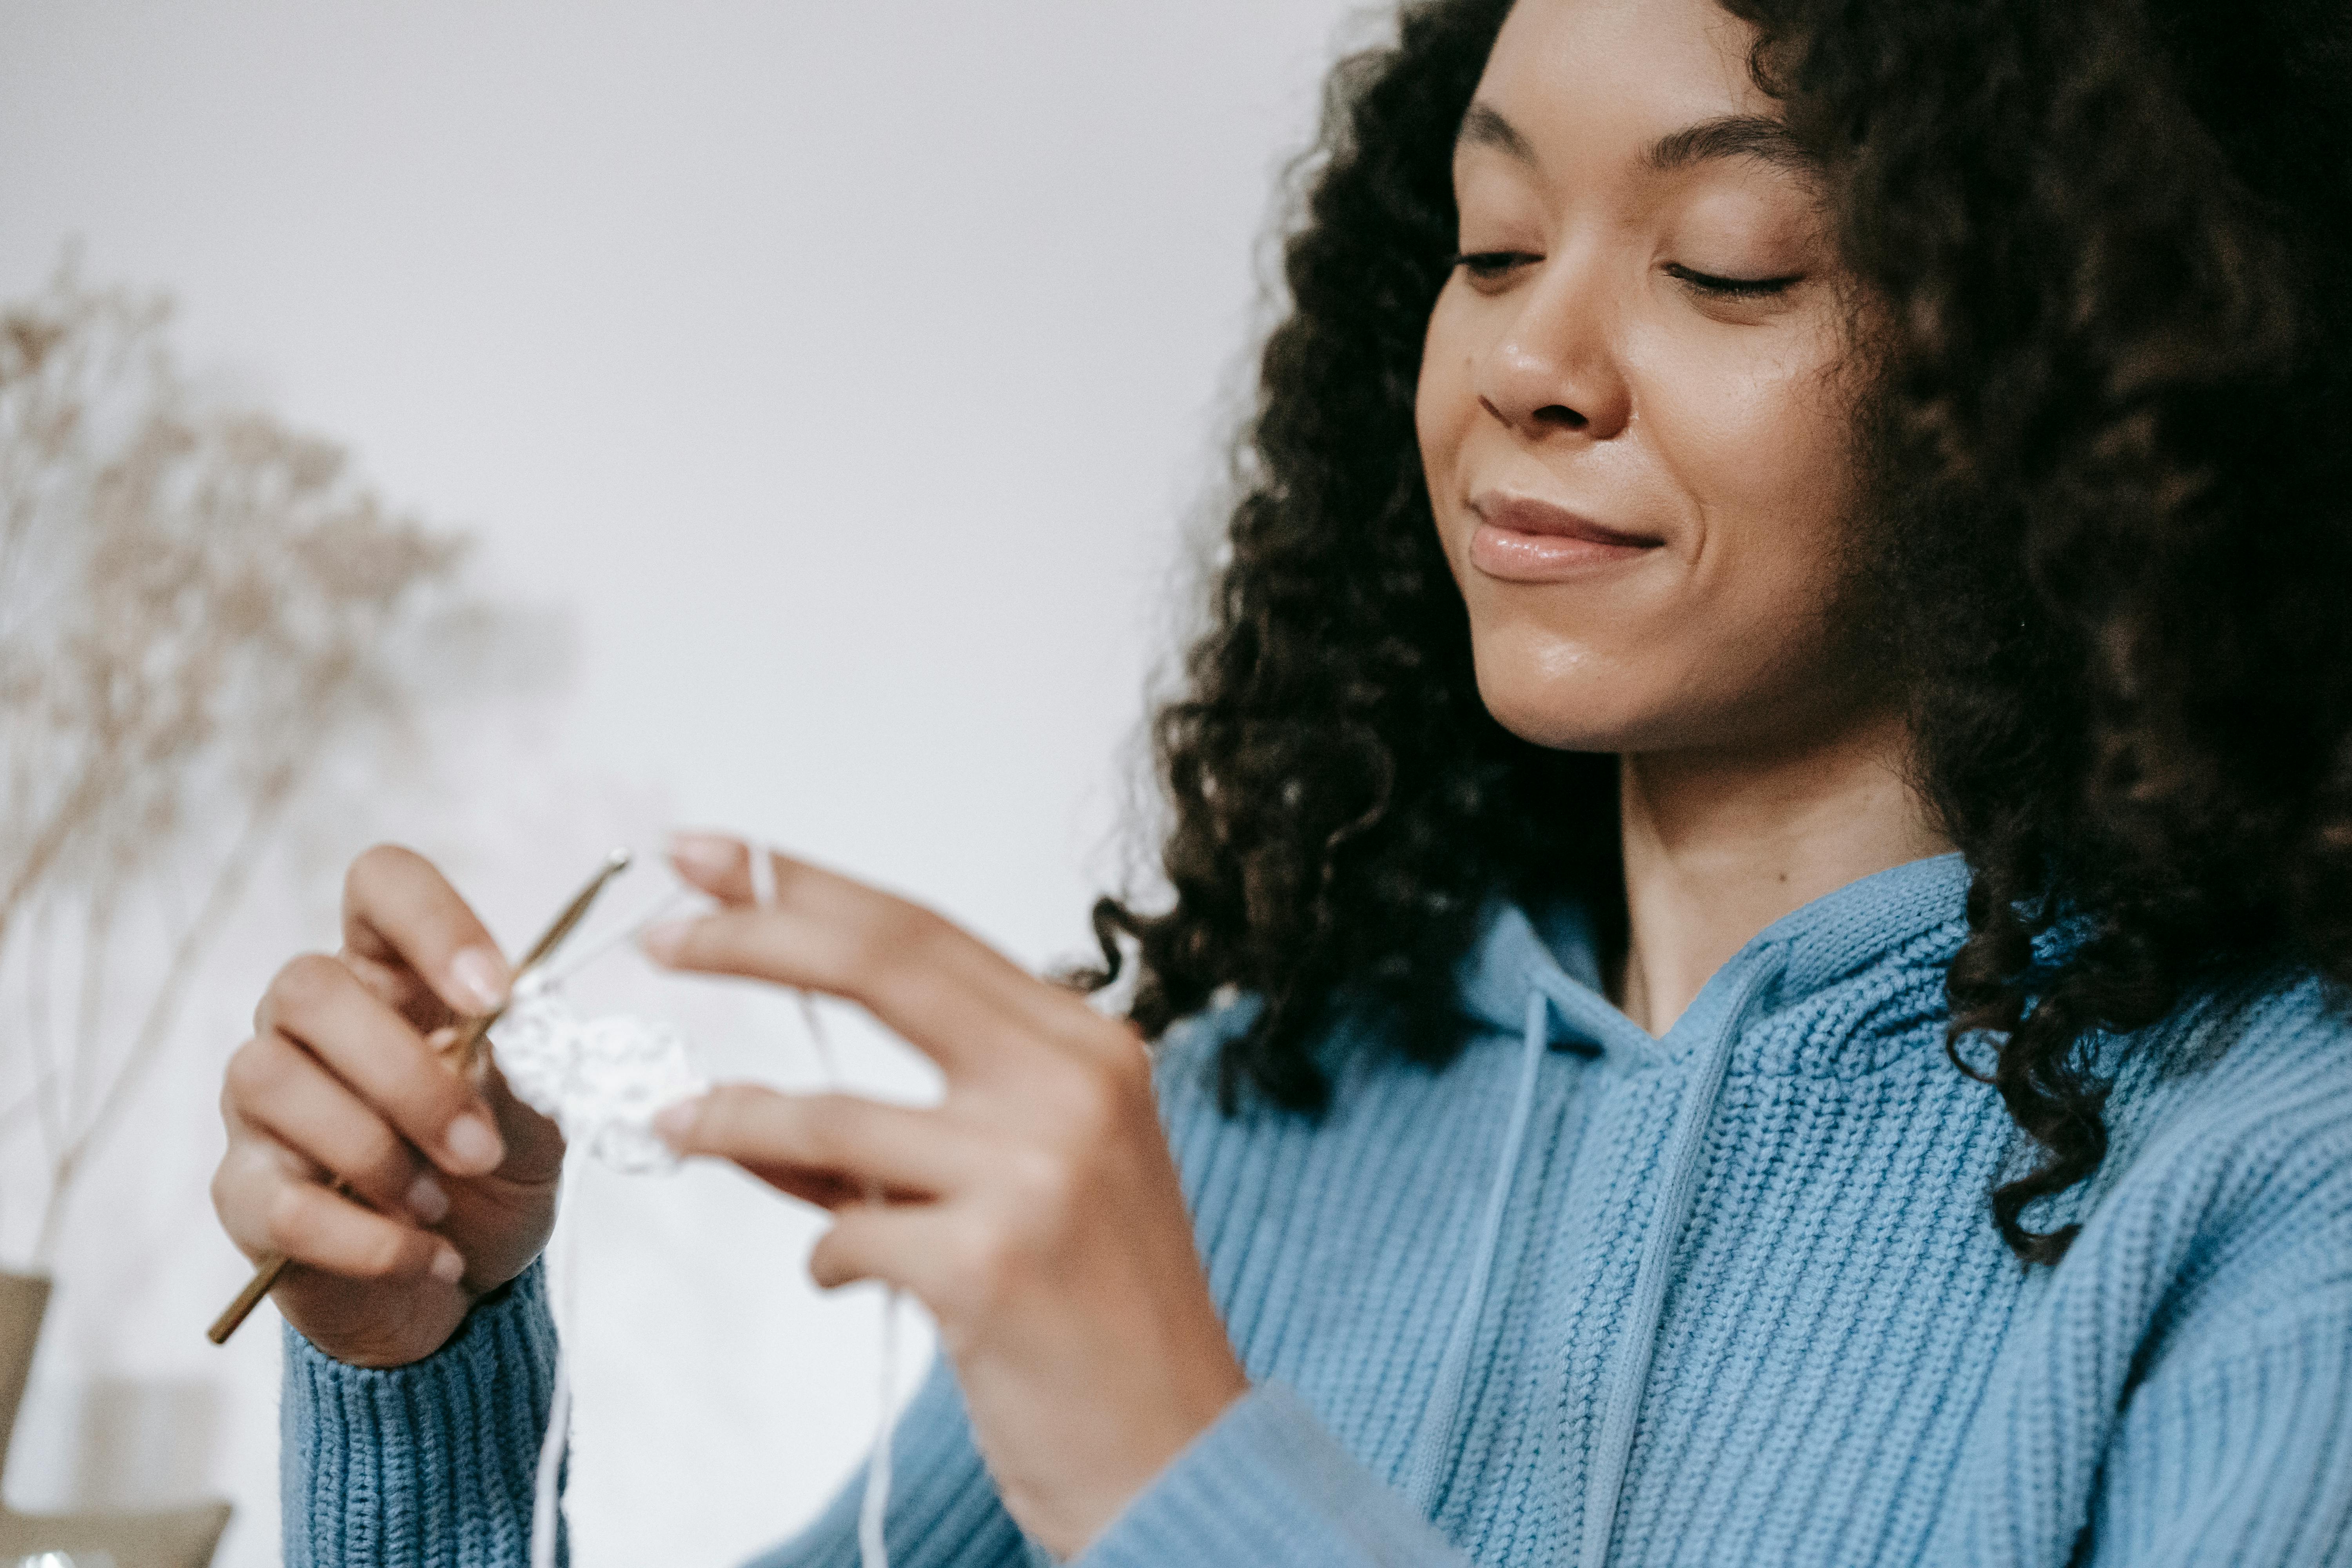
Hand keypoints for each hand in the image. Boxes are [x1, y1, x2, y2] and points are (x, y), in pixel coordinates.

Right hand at [211, 846, 564, 1367]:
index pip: (381, 886)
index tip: (496, 993)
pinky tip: (428, 1255)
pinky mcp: (243, 1192)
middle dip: (407, 1075)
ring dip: (374, 1151)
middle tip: (479, 1148)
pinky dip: (365, 1238)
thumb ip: (525, 1071)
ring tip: (440, 1202)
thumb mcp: (538, 1120)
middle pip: (309, 988)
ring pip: (271, 1078)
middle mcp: (310, 1024)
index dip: (432, 921)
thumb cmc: (495, 1170)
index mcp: (394, 977)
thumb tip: (512, 1029)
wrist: (465, 1280)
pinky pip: (279, 1201)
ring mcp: (261, 1106)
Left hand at [643, 833, 1248, 1557]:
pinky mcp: (992, 1265)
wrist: (1178, 1452)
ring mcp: (1037, 1171)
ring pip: (828, 1114)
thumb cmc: (1095, 1312)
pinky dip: (826, 1255)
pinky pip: (844, 1237)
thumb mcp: (1031, 1177)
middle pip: (880, 965)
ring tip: (677, 1122)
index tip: (708, 858)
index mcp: (1088, 1046)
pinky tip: (847, 1274)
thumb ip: (912, 1123)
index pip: (921, 933)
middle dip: (751, 935)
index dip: (806, 887)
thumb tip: (755, 1096)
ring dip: (732, 1119)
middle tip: (657, 931)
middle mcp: (1073, 1086)